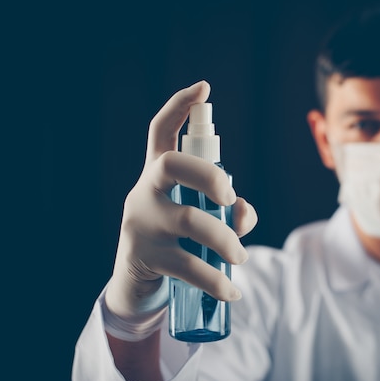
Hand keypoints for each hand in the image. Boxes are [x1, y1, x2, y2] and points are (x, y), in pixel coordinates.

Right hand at [104, 81, 256, 336]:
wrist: (135, 282)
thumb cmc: (175, 239)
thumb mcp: (197, 219)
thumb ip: (228, 211)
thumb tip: (244, 215)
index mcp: (156, 175)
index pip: (160, 132)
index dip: (179, 108)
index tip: (204, 89)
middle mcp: (145, 192)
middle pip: (171, 164)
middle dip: (208, 173)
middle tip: (230, 197)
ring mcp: (142, 224)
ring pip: (189, 220)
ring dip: (225, 239)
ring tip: (241, 257)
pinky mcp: (146, 257)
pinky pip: (188, 266)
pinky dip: (216, 280)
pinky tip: (232, 291)